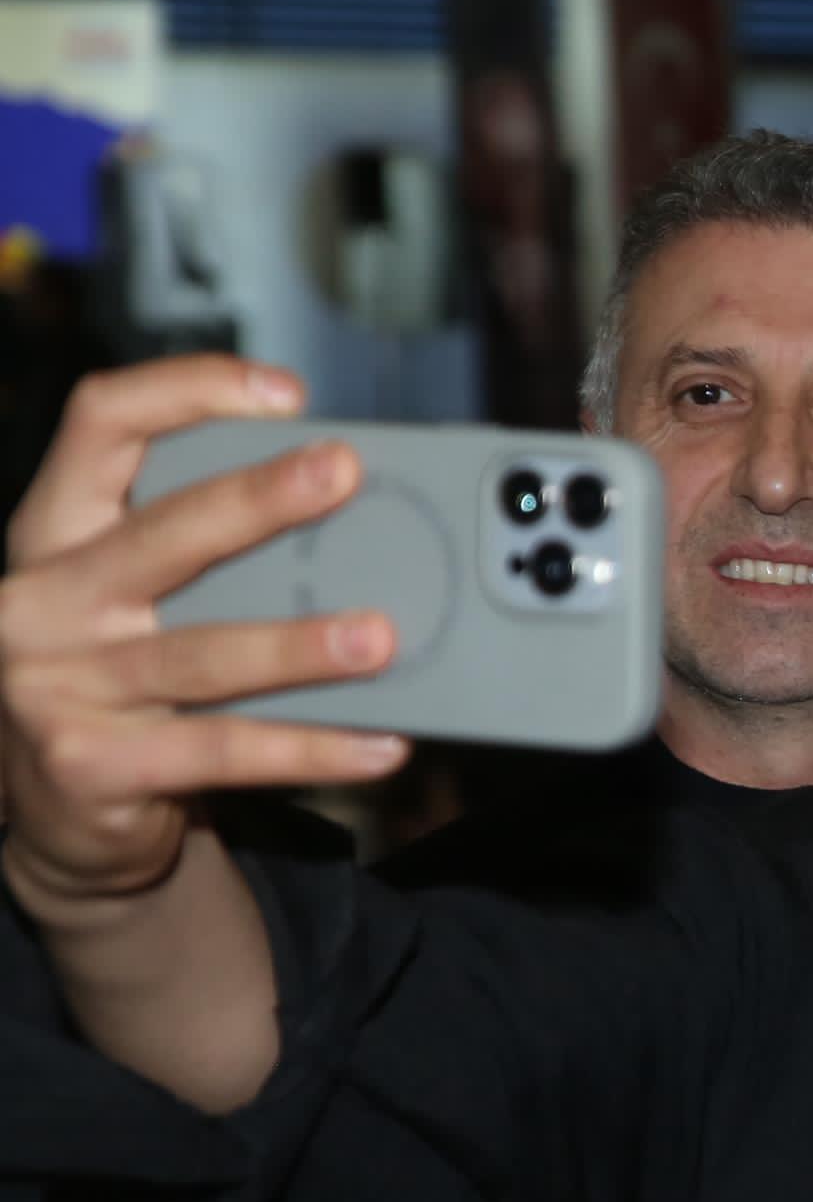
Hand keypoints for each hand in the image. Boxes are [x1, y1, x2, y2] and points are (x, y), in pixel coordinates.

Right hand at [0, 358, 404, 917]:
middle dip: (257, 500)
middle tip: (343, 474)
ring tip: (381, 639)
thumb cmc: (118, 677)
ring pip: (202, 655)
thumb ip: (203, 552)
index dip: (188, 391)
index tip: (285, 393)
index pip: (100, 423)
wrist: (59, 810)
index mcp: (54, 532)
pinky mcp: (92, 763)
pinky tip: (380, 743)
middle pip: (161, 533)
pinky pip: (222, 751)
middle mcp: (42, 599)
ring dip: (299, 647)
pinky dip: (311, 748)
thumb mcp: (133, 598)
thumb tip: (350, 516)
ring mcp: (57, 684)